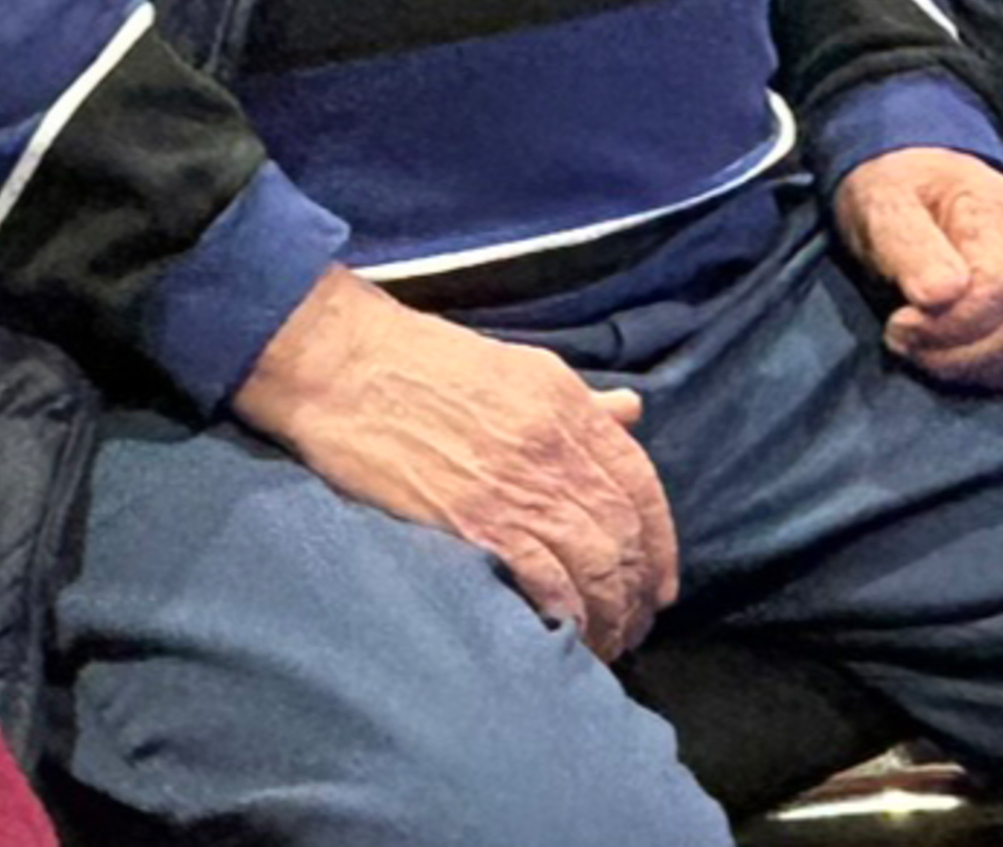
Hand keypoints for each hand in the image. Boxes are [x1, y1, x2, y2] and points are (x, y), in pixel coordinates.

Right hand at [230, 268, 676, 659]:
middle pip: (623, 535)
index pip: (641, 484)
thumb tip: (631, 412)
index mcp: (564, 401)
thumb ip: (577, 399)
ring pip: (594, 567)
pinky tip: (562, 635)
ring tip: (604, 641)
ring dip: (609, 615)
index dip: (661, 543)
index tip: (658, 582)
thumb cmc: (421, 360)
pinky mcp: (472, 521)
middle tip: (631, 624)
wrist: (342, 365)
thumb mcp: (514, 364)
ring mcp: (514, 486)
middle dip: (636, 592)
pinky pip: (544, 584)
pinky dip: (564, 617)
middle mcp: (551, 445)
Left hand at [831, 146, 1002, 390]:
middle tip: (903, 344)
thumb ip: (909, 245)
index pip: (998, 289)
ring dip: (974, 367)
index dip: (949, 323)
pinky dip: (996, 371)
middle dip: (956, 352)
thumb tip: (938, 296)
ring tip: (923, 354)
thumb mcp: (883, 201)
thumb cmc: (899, 190)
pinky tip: (953, 362)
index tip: (897, 326)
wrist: (919, 181)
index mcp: (1002, 208)